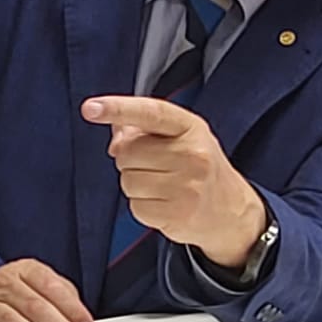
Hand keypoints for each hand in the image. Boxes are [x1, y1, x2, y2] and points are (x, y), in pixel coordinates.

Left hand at [82, 96, 265, 268]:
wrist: (231, 210)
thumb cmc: (196, 166)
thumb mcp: (177, 137)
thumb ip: (140, 129)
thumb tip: (115, 140)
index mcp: (190, 127)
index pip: (149, 112)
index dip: (117, 108)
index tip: (90, 108)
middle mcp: (193, 153)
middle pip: (127, 152)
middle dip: (130, 160)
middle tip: (155, 166)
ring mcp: (188, 185)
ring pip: (127, 180)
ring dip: (135, 184)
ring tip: (163, 185)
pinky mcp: (178, 213)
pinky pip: (134, 206)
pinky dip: (142, 206)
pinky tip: (164, 203)